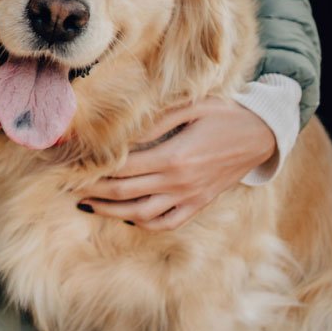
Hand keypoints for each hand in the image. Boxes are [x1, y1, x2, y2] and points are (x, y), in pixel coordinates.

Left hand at [75, 97, 276, 231]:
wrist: (262, 135)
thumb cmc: (224, 114)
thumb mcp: (190, 107)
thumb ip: (154, 122)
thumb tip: (121, 136)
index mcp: (174, 156)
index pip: (123, 168)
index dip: (95, 170)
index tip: (74, 167)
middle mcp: (179, 182)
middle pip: (125, 192)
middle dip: (94, 191)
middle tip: (70, 187)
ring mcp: (189, 198)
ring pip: (141, 214)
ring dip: (111, 211)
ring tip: (88, 205)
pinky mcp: (198, 205)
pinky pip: (166, 222)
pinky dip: (143, 222)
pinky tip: (127, 216)